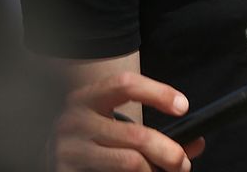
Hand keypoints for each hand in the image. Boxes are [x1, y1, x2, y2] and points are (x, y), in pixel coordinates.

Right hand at [50, 71, 205, 171]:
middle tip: (182, 163)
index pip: (125, 84)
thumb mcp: (117, 122)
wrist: (49, 152)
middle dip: (168, 151)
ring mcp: (68, 148)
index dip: (158, 93)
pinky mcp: (65, 170)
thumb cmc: (94, 135)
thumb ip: (154, 129)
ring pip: (128, 160)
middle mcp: (74, 119)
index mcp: (89, 96)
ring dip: (154, 170)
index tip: (184, 107)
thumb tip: (196, 143)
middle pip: (135, 133)